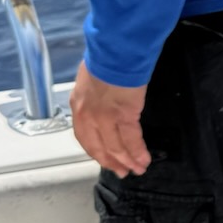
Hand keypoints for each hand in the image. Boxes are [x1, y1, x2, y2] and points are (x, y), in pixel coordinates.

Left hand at [70, 61, 150, 176]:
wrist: (115, 51)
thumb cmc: (106, 57)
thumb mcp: (91, 77)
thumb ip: (95, 93)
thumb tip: (104, 99)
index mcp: (78, 105)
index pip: (84, 137)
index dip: (96, 152)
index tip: (105, 160)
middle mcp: (88, 115)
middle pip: (98, 147)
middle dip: (111, 162)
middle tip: (121, 171)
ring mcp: (104, 117)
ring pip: (115, 147)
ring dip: (127, 161)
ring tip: (137, 169)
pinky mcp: (124, 115)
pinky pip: (131, 139)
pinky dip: (138, 152)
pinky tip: (144, 159)